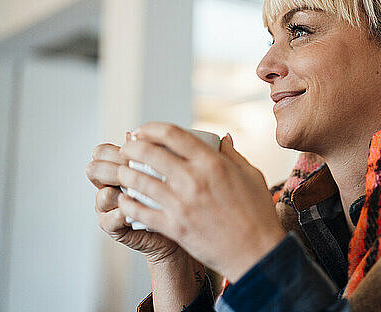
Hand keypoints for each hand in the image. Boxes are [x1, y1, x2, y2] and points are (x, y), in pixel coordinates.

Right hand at [86, 140, 194, 265]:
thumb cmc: (174, 191)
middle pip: (95, 170)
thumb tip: (133, 134)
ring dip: (119, 193)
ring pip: (102, 195)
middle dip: (113, 170)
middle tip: (133, 172)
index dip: (115, 151)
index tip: (135, 153)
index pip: (102, 152)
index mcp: (118, 166)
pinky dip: (123, 215)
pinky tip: (136, 212)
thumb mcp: (164, 168)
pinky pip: (109, 220)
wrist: (182, 223)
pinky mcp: (113, 227)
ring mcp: (108, 206)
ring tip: (137, 193)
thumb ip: (149, 151)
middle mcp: (109, 184)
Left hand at [116, 123, 286, 282]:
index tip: (142, 131)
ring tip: (123, 173)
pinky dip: (127, 204)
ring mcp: (181, 204)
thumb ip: (232, 154)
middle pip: (149, 153)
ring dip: (125, 174)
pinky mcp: (174, 227)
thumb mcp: (251, 175)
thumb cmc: (257, 213)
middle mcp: (193, 180)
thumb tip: (223, 138)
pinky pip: (139, 211)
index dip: (150, 128)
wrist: (256, 252)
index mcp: (212, 163)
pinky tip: (125, 200)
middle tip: (126, 149)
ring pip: (139, 181)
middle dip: (131, 147)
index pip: (172, 134)